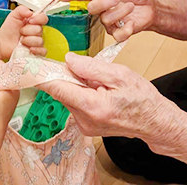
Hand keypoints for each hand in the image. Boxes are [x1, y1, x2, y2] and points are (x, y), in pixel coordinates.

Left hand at [0, 5, 46, 60]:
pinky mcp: (36, 51)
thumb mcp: (13, 15)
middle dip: (27, 31)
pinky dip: (37, 50)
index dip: (38, 19)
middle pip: (40, 30)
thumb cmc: (8, 29)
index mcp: (34, 22)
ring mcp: (37, 42)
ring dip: (28, 40)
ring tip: (21, 40)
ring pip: (39, 41)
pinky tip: (29, 49)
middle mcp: (37, 31)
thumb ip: (22, 10)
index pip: (43, 18)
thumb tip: (31, 12)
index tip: (30, 21)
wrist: (2, 42)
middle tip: (20, 32)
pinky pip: (43, 51)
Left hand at [37, 53, 179, 152]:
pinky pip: (75, 104)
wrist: (155, 122)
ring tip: (97, 82)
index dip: (43, 75)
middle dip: (66, 76)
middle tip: (80, 66)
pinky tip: (97, 91)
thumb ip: (91, 67)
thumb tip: (68, 60)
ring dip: (75, 85)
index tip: (31, 64)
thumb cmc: (142, 99)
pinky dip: (81, 93)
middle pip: (61, 92)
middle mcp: (85, 120)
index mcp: (93, 107)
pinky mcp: (86, 126)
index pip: (58, 89)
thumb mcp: (120, 75)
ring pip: (68, 97)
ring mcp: (84, 126)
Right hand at [59, 0, 157, 41]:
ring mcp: (109, 22)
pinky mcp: (119, 32)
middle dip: (103, 3)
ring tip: (131, 6)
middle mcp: (103, 9)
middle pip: (92, 9)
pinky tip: (131, 23)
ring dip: (120, 12)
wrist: (150, 8)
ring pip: (106, 20)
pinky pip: (117, 36)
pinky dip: (125, 30)